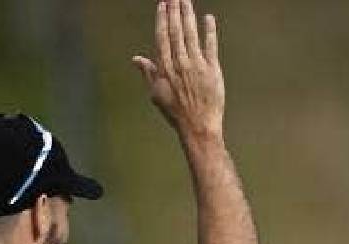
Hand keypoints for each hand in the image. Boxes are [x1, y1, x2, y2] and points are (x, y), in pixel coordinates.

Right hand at [131, 0, 224, 138]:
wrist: (198, 126)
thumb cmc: (176, 113)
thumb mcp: (157, 94)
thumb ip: (148, 73)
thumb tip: (137, 58)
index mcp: (165, 67)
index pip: (162, 37)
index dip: (162, 19)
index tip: (163, 5)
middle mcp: (180, 63)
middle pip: (176, 31)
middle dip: (174, 11)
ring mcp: (197, 65)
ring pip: (191, 34)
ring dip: (188, 15)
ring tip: (186, 1)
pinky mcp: (212, 69)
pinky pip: (210, 46)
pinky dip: (210, 31)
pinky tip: (208, 18)